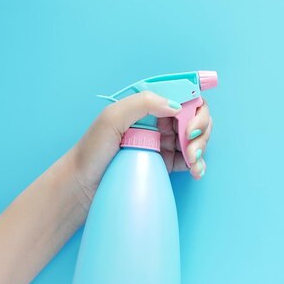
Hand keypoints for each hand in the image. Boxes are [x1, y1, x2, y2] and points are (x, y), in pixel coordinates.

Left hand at [70, 91, 212, 208]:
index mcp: (147, 106)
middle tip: (191, 148)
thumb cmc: (91, 151)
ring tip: (193, 163)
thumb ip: (143, 103)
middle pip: (195, 117)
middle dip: (201, 131)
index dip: (195, 109)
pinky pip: (191, 159)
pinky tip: (196, 171)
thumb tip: (176, 106)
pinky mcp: (166, 163)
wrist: (82, 186)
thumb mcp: (112, 118)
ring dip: (201, 148)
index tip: (190, 127)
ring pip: (196, 138)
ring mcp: (164, 142)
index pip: (183, 97)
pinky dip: (199, 164)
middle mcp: (158, 121)